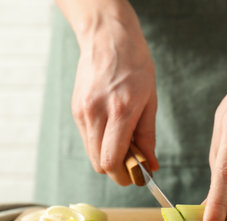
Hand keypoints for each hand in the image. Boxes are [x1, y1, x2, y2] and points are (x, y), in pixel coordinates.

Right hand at [70, 2, 158, 184]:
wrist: (108, 39)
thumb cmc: (136, 66)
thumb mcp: (151, 101)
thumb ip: (148, 137)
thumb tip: (150, 166)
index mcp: (120, 111)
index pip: (112, 161)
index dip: (124, 176)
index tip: (137, 176)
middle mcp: (96, 114)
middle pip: (99, 163)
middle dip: (117, 170)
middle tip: (133, 162)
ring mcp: (82, 112)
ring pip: (91, 154)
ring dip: (108, 157)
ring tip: (124, 142)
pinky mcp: (76, 110)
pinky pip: (87, 139)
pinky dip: (100, 143)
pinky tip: (112, 130)